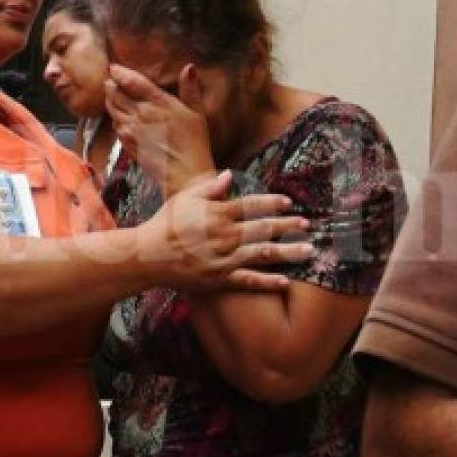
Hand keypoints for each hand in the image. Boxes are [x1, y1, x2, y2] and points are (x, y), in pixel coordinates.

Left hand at [105, 63, 214, 194]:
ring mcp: (131, 130)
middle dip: (111, 85)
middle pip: (116, 94)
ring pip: (112, 109)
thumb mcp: (197, 113)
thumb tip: (189, 67)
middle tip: (110, 80)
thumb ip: (190, 89)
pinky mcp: (127, 144)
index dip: (120, 73)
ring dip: (109, 100)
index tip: (114, 67)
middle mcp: (141, 114)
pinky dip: (114, 118)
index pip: (132, 82)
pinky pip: (115, 126)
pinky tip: (118, 116)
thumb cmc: (194, 144)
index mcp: (158, 103)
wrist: (185, 175)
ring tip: (110, 94)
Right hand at [139, 170, 312, 291]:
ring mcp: (224, 258)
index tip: (289, 202)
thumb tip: (230, 175)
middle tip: (307, 225)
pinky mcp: (220, 279)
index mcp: (218, 213)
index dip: (273, 203)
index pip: (252, 205)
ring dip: (288, 252)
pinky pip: (248, 280)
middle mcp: (225, 235)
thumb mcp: (184, 198)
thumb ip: (209, 187)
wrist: (147, 256)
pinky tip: (285, 280)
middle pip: (264, 229)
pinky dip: (267, 281)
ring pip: (263, 254)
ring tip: (309, 250)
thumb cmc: (165, 224)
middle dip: (288, 226)